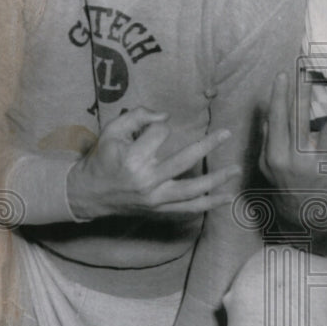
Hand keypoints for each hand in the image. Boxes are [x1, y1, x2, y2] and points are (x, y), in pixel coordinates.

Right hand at [67, 107, 239, 220]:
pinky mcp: (159, 210)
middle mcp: (147, 180)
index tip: (150, 130)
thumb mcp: (111, 131)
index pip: (160, 133)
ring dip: (217, 179)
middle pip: (184, 160)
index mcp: (133, 159)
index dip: (158, 127)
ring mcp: (155, 198)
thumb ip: (137, 116)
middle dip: (207, 144)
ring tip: (236, 170)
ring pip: (192, 189)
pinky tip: (226, 199)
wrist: (90, 194)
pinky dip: (209, 205)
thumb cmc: (102, 158)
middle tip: (226, 133)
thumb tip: (166, 115)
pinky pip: (189, 209)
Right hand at [261, 70, 326, 227]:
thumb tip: (268, 114)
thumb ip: (266, 139)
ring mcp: (316, 166)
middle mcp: (295, 159)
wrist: (301, 214)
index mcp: (276, 154)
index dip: (280, 96)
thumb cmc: (282, 182)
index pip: (277, 119)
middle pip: (299, 122)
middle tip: (307, 72)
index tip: (283, 74)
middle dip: (302, 95)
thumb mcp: (266, 164)